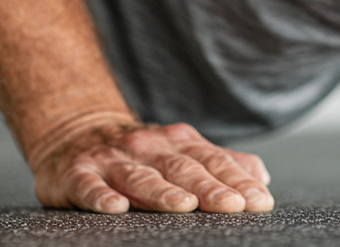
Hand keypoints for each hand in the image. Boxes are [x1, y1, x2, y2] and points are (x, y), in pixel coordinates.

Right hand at [31, 118, 273, 212]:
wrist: (77, 132)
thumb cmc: (142, 154)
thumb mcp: (182, 152)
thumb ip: (221, 164)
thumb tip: (262, 178)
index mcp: (180, 143)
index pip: (215, 162)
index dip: (238, 181)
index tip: (260, 201)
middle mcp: (151, 148)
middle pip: (184, 169)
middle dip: (211, 188)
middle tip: (234, 206)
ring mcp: (114, 159)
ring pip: (142, 177)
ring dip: (163, 192)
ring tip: (185, 206)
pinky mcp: (78, 174)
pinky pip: (90, 185)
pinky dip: (101, 196)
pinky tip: (116, 208)